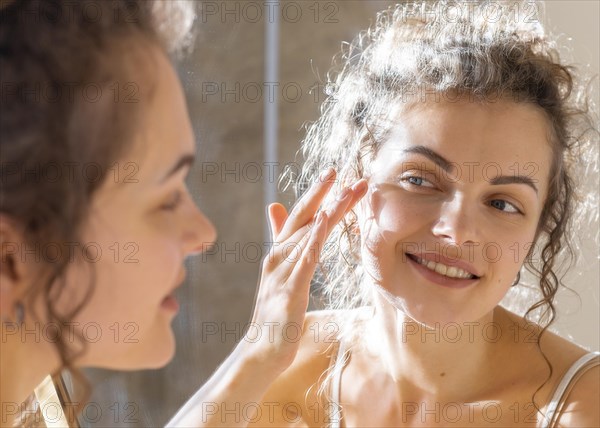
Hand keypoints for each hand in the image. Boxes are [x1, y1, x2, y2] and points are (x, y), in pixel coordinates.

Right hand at [241, 169, 367, 372]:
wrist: (263, 348)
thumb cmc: (276, 313)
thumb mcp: (280, 276)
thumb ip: (281, 243)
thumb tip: (275, 208)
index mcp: (278, 252)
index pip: (299, 217)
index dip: (315, 195)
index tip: (334, 175)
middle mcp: (278, 256)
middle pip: (302, 218)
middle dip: (321, 193)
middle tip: (340, 171)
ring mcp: (282, 272)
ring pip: (308, 234)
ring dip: (330, 210)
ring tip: (348, 191)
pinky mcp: (290, 289)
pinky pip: (304, 259)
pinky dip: (313, 238)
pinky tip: (325, 222)